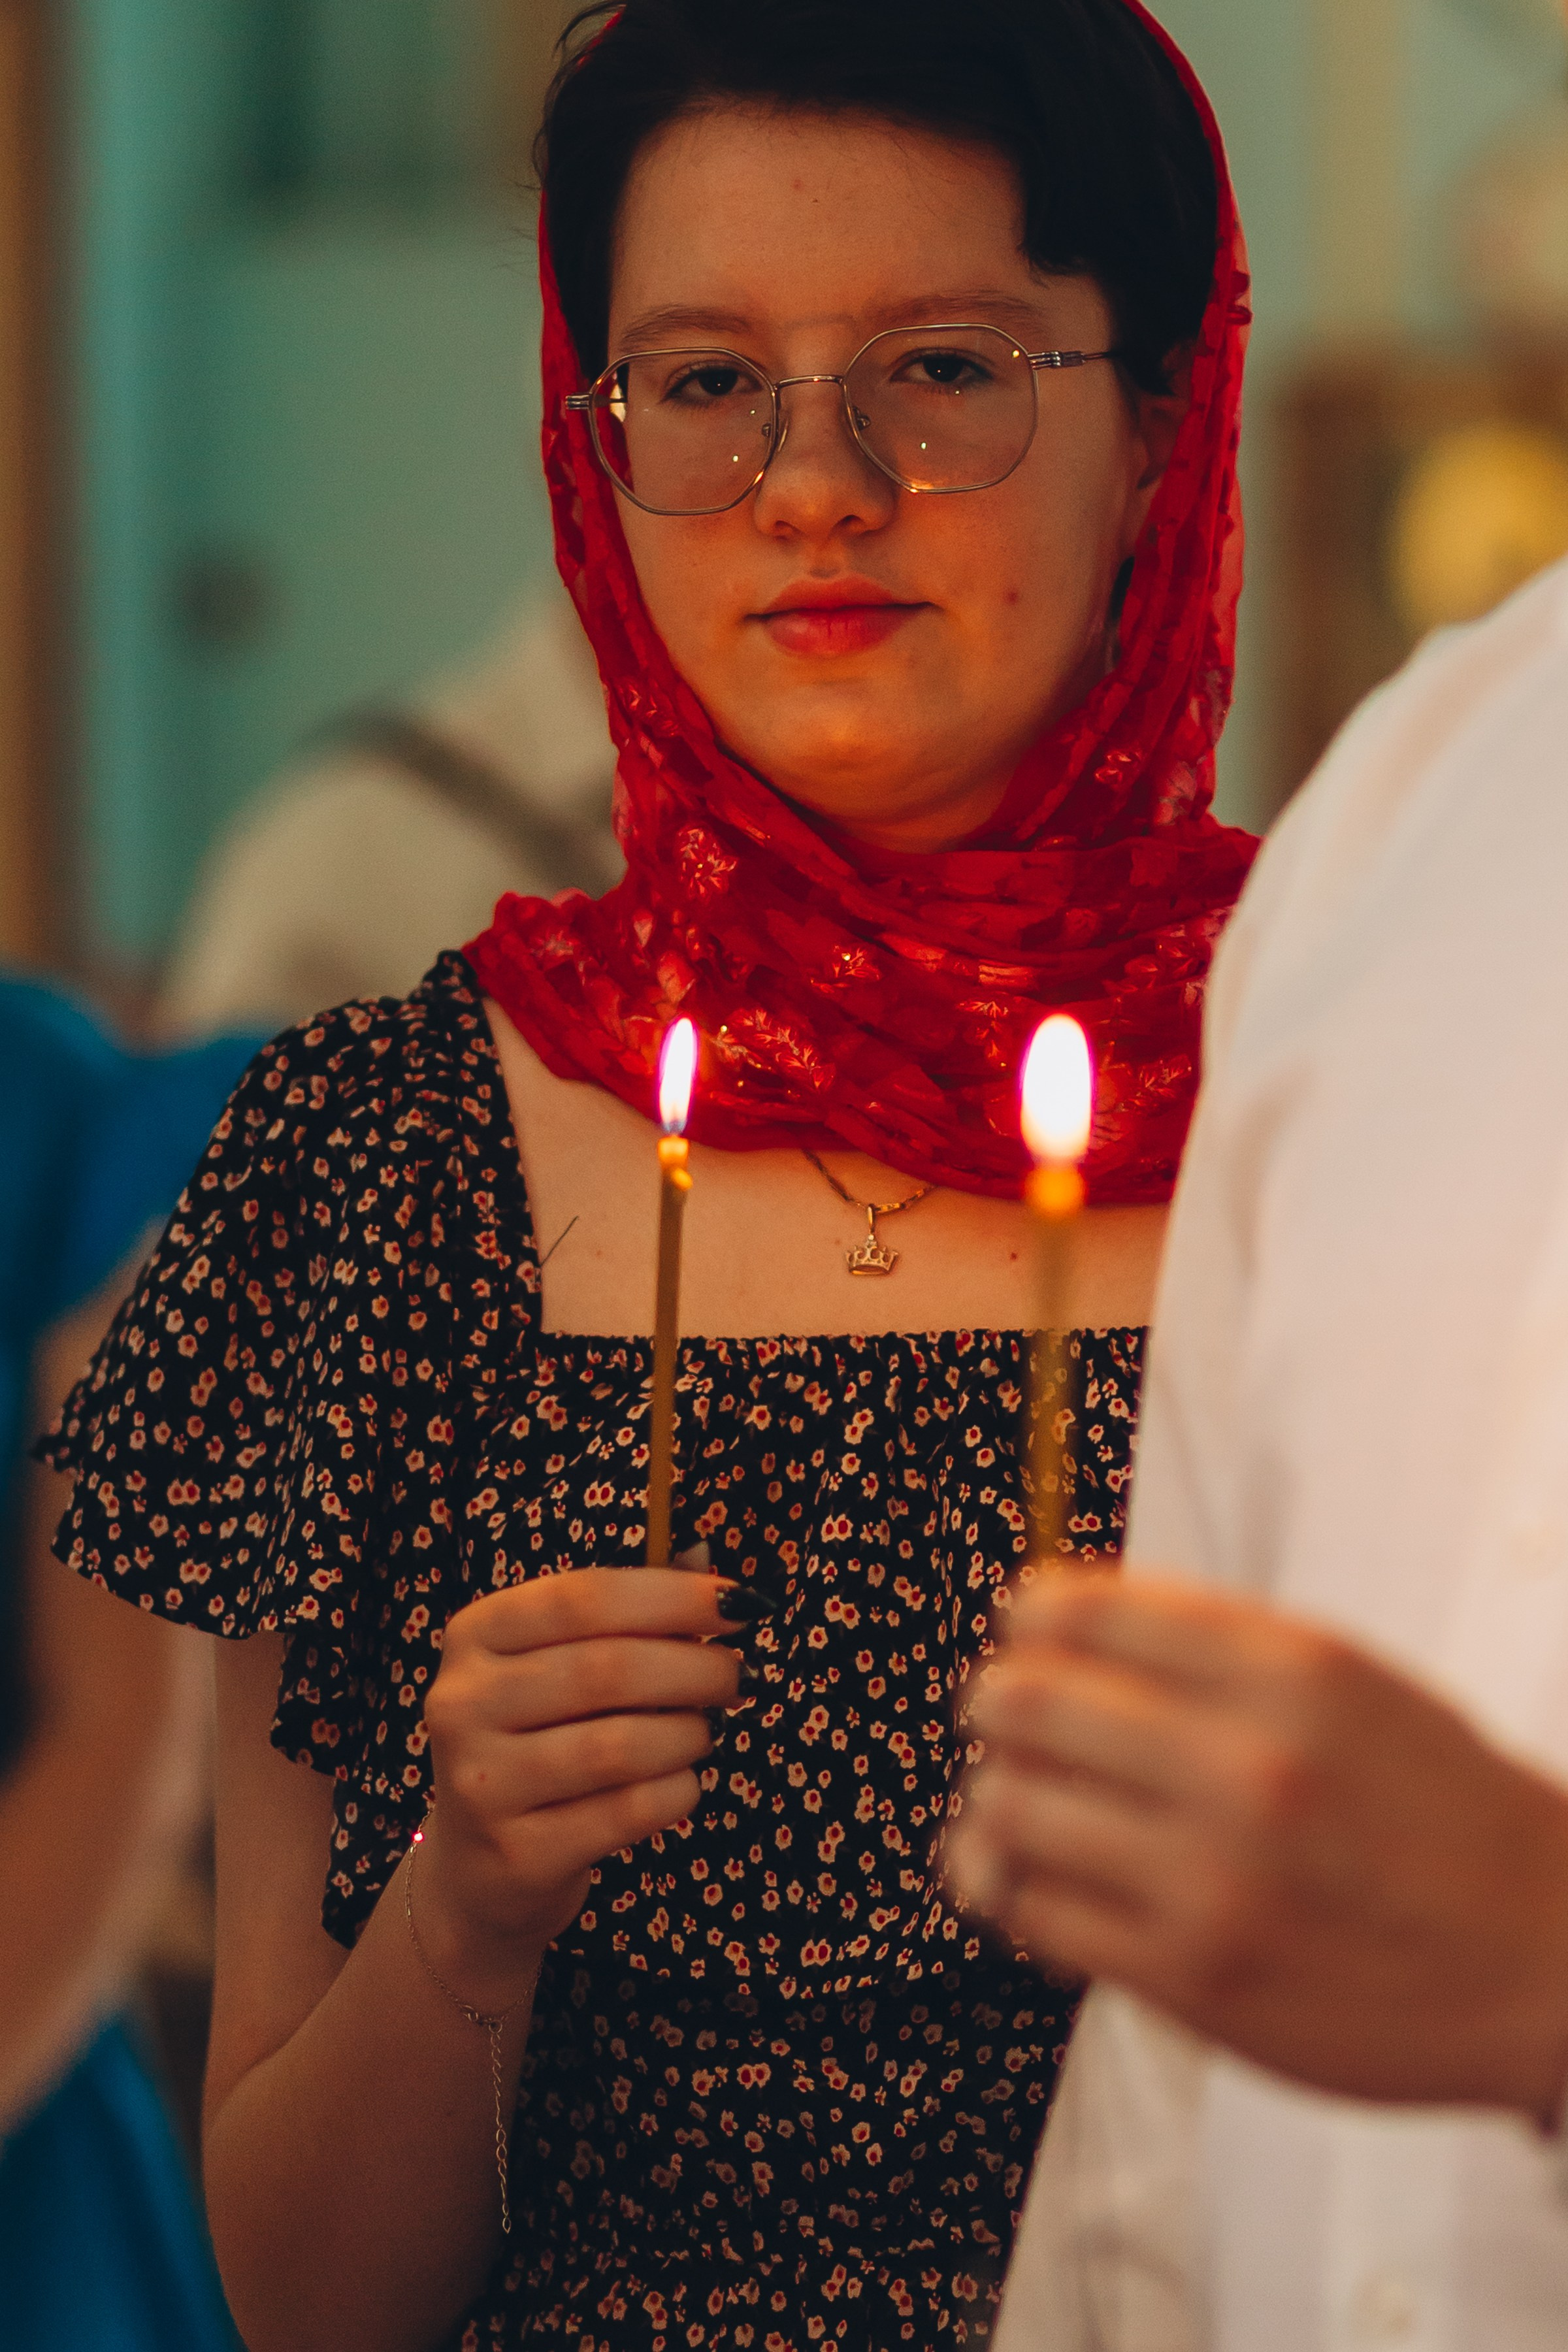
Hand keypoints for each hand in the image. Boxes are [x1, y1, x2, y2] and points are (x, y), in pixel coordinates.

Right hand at [418, 1568, 758, 2006]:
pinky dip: (676, 1791)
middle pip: (608, 1669)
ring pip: (619, 1745)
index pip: (583, 1596)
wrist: (480, 1867)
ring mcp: (482, 1783)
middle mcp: (464, 1703)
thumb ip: (630, 1611)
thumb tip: (706, 1558)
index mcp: (475, 1635)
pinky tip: (682, 1782)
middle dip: (695, 1668)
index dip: (673, 1596)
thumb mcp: (562, 1664)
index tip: (738, 1605)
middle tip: (738, 1676)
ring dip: (688, 1734)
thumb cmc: (540, 1740)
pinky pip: (626, 1812)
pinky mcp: (516, 1853)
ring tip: (706, 1731)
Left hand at [948, 1573, 1567, 2123]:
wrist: (1553, 1959)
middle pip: (1025, 1703)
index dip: (1030, 1618)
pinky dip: (1018, 1894)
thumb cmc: (1444, 1814)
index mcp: (1290, 1670)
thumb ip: (1219, 1651)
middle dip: (997, 1705)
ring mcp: (1216, 1877)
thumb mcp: (1353, 1685)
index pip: (1080, 1611)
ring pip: (1011, 1810)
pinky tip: (1039, 1886)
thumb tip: (1065, 1620)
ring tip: (1016, 1810)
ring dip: (997, 1804)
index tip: (1024, 1632)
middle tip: (1004, 1719)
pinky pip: (1039, 1915)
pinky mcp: (1196, 1979)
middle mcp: (1246, 1764)